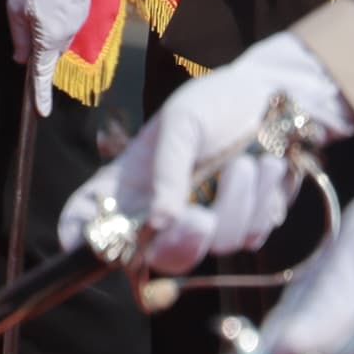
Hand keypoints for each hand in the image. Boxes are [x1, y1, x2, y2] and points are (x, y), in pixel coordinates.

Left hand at [7, 0, 96, 115]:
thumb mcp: (15, 8)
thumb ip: (19, 37)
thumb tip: (20, 59)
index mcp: (47, 39)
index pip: (43, 74)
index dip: (41, 95)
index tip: (42, 112)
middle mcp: (66, 36)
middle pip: (51, 55)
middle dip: (39, 51)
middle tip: (26, 25)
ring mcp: (77, 24)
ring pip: (59, 39)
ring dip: (47, 32)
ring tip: (35, 5)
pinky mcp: (82, 11)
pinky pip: (67, 25)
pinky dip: (57, 21)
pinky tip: (48, 1)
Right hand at [55, 27, 353, 272]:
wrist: (276, 97)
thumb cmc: (214, 102)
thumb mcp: (181, 123)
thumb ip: (168, 170)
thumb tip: (160, 220)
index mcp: (129, 183)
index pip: (89, 218)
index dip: (78, 236)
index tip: (83, 244)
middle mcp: (161, 210)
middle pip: (156, 256)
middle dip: (182, 242)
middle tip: (201, 217)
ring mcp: (203, 222)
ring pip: (213, 245)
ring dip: (236, 202)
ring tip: (246, 161)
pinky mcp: (244, 225)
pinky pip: (250, 236)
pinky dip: (260, 201)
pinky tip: (266, 166)